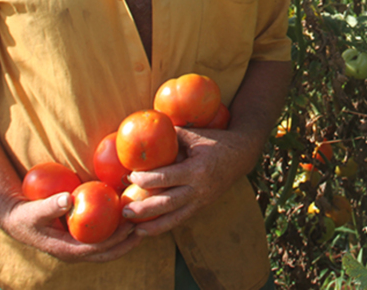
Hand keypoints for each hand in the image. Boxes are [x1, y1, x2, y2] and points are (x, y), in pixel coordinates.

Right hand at [0, 191, 141, 262]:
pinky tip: (127, 220)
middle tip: (143, 228)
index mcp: (66, 250)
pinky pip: (101, 240)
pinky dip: (115, 233)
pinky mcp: (79, 241)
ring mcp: (77, 248)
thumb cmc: (26, 214)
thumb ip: (50, 205)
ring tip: (142, 226)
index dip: (115, 241)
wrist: (17, 220)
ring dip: (124, 241)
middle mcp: (74, 253)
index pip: (96, 249)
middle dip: (126, 244)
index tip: (130, 228)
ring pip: (106, 249)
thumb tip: (68, 198)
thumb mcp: (35, 210)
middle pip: (106, 254)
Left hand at [121, 126, 258, 234]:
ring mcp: (202, 200)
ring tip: (133, 227)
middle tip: (124, 209)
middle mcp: (200, 189)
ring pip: (174, 218)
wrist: (242, 154)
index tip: (131, 175)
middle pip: (167, 203)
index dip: (146, 178)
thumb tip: (144, 135)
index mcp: (197, 169)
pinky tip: (148, 230)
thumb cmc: (215, 141)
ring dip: (152, 224)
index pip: (166, 177)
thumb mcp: (194, 135)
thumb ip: (170, 136)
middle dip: (144, 208)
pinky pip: (180, 219)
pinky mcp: (202, 206)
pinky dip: (164, 226)